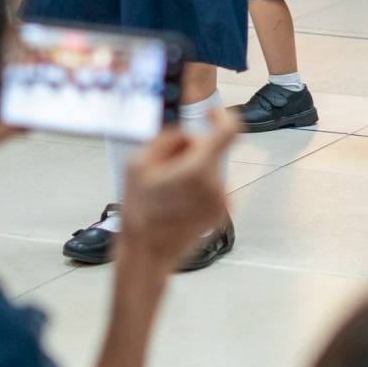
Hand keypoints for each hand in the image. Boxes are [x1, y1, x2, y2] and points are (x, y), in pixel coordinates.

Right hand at [118, 119, 233, 267]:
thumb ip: (168, 138)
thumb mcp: (138, 164)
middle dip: (190, 152)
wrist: (147, 254)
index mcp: (198, 170)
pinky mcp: (222, 213)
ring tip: (167, 193)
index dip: (222, 115)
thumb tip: (187, 131)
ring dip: (192, 172)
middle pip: (210, 151)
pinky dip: (197, 189)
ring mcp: (223, 202)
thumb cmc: (139, 211)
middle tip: (164, 169)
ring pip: (210, 169)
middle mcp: (217, 185)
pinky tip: (176, 205)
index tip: (210, 113)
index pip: (229, 130)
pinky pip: (212, 187)